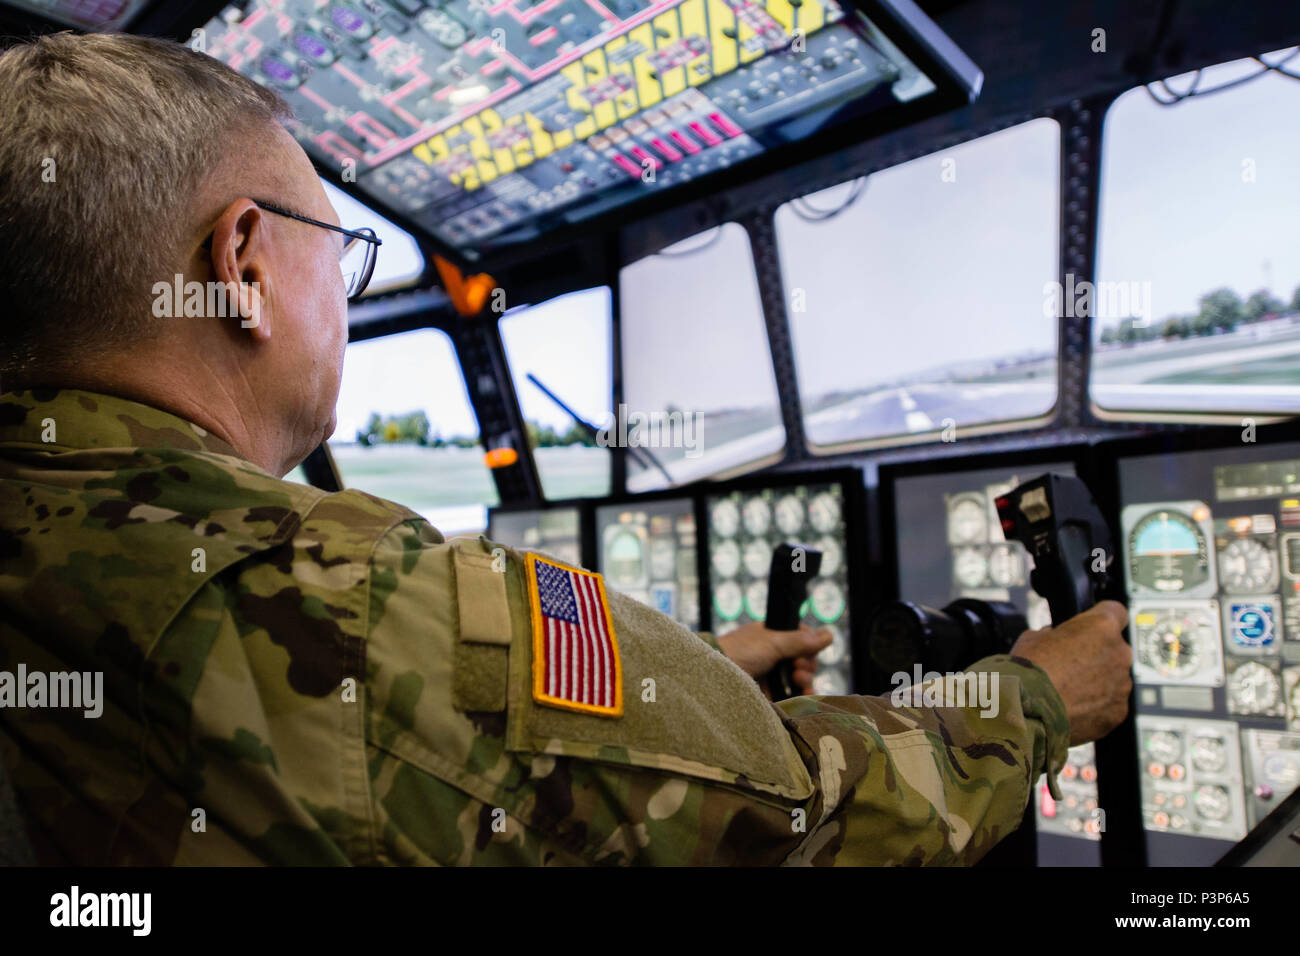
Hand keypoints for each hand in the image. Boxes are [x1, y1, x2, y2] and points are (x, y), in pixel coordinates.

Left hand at [715, 622, 831, 695]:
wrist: (714, 677)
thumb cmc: (740, 652)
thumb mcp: (772, 642)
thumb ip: (801, 640)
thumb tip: (829, 635)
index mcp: (771, 635)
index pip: (801, 637)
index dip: (809, 645)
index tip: (805, 650)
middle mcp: (773, 653)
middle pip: (804, 658)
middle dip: (806, 663)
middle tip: (797, 667)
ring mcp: (771, 673)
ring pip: (800, 676)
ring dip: (805, 678)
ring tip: (797, 680)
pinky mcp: (769, 692)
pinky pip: (792, 693)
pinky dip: (801, 694)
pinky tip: (804, 694)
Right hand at [1009, 600, 1132, 746]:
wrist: (1027, 711)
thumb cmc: (1028, 671)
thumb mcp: (1033, 637)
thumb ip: (1054, 634)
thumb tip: (1054, 638)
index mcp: (1101, 626)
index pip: (1115, 611)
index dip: (1101, 619)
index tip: (1091, 628)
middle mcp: (1119, 653)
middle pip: (1115, 648)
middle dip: (1097, 655)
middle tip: (1070, 665)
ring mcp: (1122, 684)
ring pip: (1114, 678)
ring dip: (1097, 681)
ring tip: (1068, 690)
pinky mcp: (1118, 711)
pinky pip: (1111, 704)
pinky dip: (1096, 706)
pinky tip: (1072, 707)